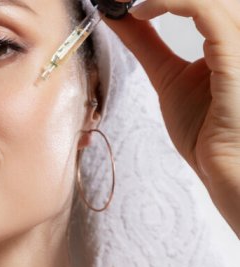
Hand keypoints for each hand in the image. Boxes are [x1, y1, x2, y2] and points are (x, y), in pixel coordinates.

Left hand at [102, 0, 239, 235]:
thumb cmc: (207, 133)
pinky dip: (170, 3)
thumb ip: (148, 43)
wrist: (226, 168)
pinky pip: (206, 12)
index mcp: (230, 39)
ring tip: (124, 4)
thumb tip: (120, 19)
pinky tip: (141, 12)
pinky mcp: (236, 55)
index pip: (201, 0)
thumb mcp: (168, 76)